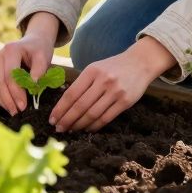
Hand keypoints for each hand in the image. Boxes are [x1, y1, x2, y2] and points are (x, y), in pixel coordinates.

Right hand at [0, 12, 57, 114]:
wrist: (33, 42)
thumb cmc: (39, 49)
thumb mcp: (43, 56)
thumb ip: (39, 69)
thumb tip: (33, 85)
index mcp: (11, 50)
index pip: (10, 75)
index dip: (16, 92)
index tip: (24, 105)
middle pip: (0, 82)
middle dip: (8, 99)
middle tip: (18, 112)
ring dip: (3, 101)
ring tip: (14, 112)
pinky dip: (1, 98)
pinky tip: (9, 106)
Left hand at [48, 36, 175, 132]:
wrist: (140, 63)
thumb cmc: (113, 67)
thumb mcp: (95, 68)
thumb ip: (82, 83)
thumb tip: (64, 105)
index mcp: (92, 71)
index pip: (71, 94)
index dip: (60, 109)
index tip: (52, 119)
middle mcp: (103, 81)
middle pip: (80, 106)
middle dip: (67, 120)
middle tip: (59, 128)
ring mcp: (115, 91)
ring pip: (92, 114)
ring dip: (79, 125)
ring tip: (71, 130)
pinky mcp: (125, 101)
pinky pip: (106, 118)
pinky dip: (95, 126)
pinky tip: (87, 129)